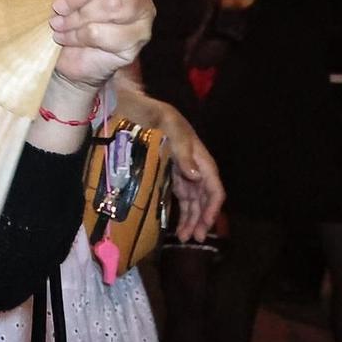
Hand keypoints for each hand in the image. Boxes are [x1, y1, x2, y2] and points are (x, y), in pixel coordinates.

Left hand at [49, 0, 153, 89]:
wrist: (74, 53)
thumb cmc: (70, 12)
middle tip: (57, 5)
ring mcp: (144, 11)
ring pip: (114, 3)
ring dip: (78, 15)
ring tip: (58, 24)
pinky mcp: (137, 38)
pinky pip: (106, 33)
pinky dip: (78, 36)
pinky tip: (66, 37)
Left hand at [113, 91, 224, 240]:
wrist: (127, 102)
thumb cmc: (148, 110)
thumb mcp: (167, 123)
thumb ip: (182, 149)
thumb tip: (195, 176)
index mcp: (198, 154)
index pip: (213, 187)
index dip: (212, 208)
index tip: (205, 225)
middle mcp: (193, 164)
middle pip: (204, 198)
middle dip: (202, 219)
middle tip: (192, 239)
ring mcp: (180, 168)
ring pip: (192, 200)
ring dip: (191, 219)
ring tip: (184, 238)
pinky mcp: (167, 171)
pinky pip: (179, 195)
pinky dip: (180, 211)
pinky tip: (175, 224)